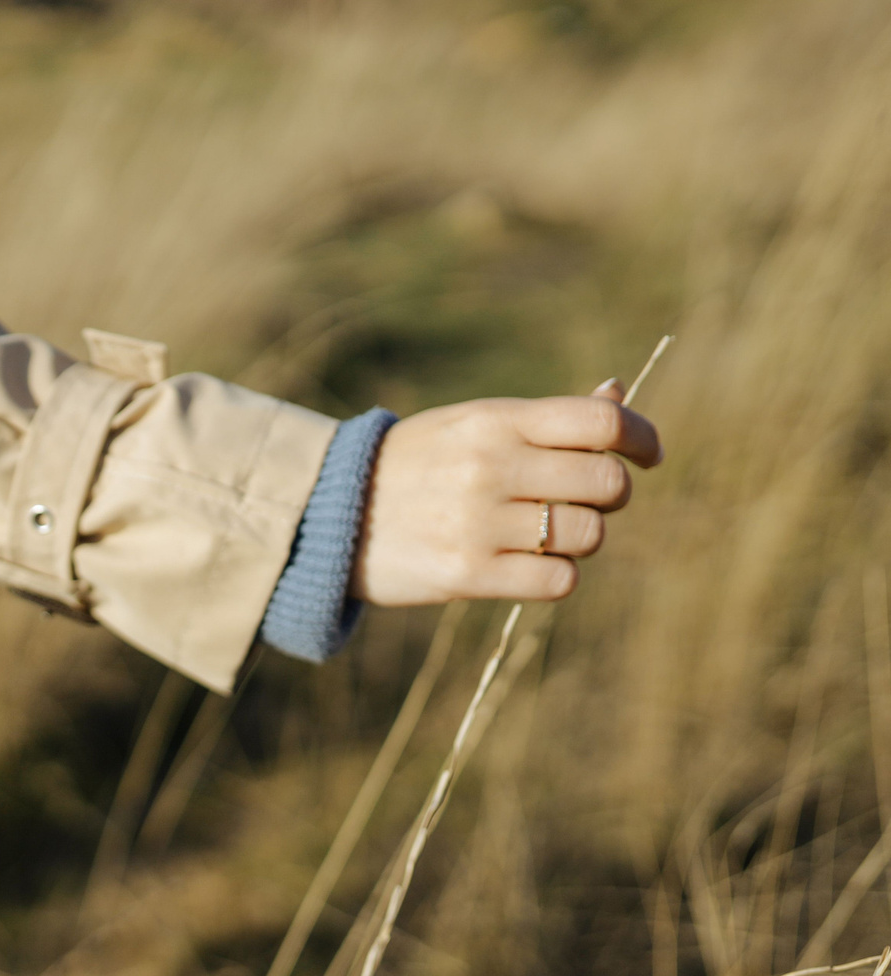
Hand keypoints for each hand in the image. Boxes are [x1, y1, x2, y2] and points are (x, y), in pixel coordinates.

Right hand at [354, 380, 663, 607]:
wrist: (329, 514)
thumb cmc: (418, 464)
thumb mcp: (472, 424)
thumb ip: (546, 417)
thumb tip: (619, 394)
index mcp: (493, 420)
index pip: (600, 420)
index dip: (641, 436)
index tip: (647, 454)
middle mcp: (488, 466)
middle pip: (608, 482)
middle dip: (610, 493)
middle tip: (584, 498)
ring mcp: (477, 522)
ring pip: (588, 535)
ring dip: (580, 536)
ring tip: (544, 532)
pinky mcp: (466, 573)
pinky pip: (558, 580)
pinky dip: (556, 575)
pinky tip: (528, 564)